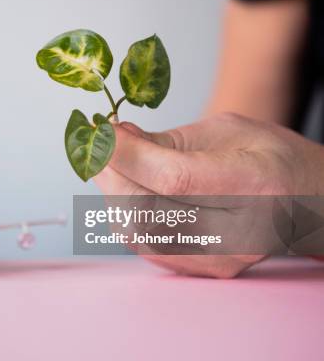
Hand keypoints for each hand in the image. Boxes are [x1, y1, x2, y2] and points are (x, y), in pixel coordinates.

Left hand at [94, 113, 323, 277]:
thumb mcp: (225, 130)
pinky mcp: (201, 270)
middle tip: (100, 146)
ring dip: (113, 194)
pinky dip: (124, 214)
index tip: (102, 133)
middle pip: (148, 211)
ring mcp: (220, 259)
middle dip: (111, 173)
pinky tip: (128, 189)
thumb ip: (167, 139)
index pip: (175, 179)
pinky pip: (143, 245)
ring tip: (115, 165)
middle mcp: (239, 232)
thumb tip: (116, 137)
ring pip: (137, 232)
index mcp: (254, 184)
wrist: (301, 202)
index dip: (128, 156)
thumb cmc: (267, 158)